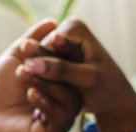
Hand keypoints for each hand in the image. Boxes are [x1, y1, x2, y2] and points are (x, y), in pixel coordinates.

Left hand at [0, 19, 82, 131]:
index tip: (46, 40)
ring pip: (68, 97)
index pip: (71, 59)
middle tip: (27, 59)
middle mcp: (68, 96)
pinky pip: (61, 117)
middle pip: (72, 78)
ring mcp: (64, 115)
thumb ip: (31, 39)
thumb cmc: (4, 89)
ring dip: (46, 82)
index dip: (61, 48)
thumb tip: (51, 23)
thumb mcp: (16, 58)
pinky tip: (31, 94)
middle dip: (51, 64)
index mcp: (63, 78)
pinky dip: (46, 102)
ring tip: (23, 75)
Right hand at [19, 20, 135, 131]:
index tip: (30, 71)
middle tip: (22, 78)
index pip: (50, 45)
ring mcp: (58, 46)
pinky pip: (40, 69)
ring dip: (33, 74)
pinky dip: (37, 79)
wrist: (112, 99)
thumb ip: (60, 71)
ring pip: (39, 61)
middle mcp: (65, 31)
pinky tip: (32, 91)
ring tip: (25, 85)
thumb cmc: (105, 88)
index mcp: (75, 28)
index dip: (41, 60)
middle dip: (35, 66)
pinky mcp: (54, 60)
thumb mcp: (86, 79)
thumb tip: (31, 64)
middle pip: (43, 50)